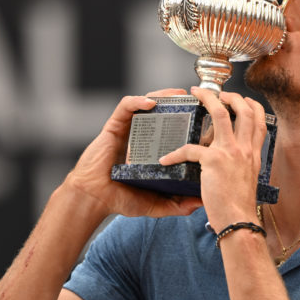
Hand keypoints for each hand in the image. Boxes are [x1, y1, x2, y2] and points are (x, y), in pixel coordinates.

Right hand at [66, 89, 203, 218]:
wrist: (95, 198)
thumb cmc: (120, 199)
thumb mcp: (156, 204)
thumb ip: (177, 204)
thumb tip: (200, 203)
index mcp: (152, 151)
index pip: (173, 130)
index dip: (187, 121)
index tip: (204, 120)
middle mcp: (141, 137)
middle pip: (162, 111)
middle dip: (177, 102)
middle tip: (194, 100)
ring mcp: (128, 130)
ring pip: (145, 103)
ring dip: (162, 95)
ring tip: (177, 94)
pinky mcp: (114, 127)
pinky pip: (125, 107)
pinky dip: (137, 101)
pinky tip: (150, 103)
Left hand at [159, 87, 266, 230]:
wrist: (239, 222)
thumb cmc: (239, 207)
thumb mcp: (247, 181)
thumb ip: (241, 166)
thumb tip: (229, 162)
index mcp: (253, 154)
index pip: (259, 120)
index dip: (250, 105)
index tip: (240, 100)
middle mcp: (245, 149)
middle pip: (243, 109)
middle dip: (229, 95)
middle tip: (215, 92)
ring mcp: (230, 153)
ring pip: (220, 114)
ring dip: (207, 99)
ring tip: (195, 94)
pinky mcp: (213, 161)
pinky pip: (191, 149)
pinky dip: (175, 153)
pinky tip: (166, 159)